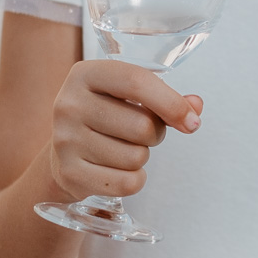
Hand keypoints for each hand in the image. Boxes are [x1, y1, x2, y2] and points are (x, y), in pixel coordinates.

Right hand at [46, 59, 202, 199]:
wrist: (63, 151)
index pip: (136, 81)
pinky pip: (126, 183)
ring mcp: (65, 140)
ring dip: (141, 157)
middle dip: (155, 134)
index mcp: (85, 74)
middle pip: (142, 126)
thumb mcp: (128, 96)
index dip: (171, 103)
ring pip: (136, 157)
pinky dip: (134, 180)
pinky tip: (118, 169)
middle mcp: (70, 104)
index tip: (192, 122)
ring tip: (123, 148)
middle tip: (141, 134)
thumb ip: (166, 99)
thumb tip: (195, 107)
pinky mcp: (69, 174)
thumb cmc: (104, 117)